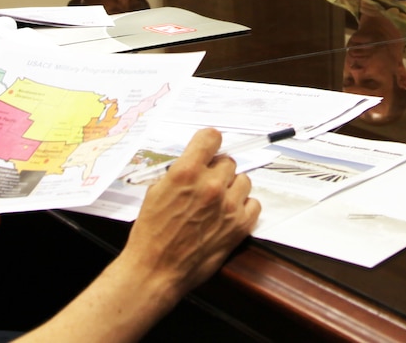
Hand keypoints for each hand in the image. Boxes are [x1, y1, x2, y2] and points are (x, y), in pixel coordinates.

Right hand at [124, 128, 259, 300]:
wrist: (157, 268)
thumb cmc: (151, 232)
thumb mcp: (155, 192)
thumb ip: (178, 174)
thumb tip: (194, 164)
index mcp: (185, 173)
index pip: (210, 137)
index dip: (209, 141)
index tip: (208, 147)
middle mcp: (210, 185)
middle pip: (228, 161)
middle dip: (217, 169)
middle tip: (207, 182)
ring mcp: (228, 206)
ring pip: (244, 180)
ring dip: (232, 187)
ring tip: (218, 199)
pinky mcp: (240, 226)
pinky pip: (254, 204)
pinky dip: (243, 206)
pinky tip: (228, 213)